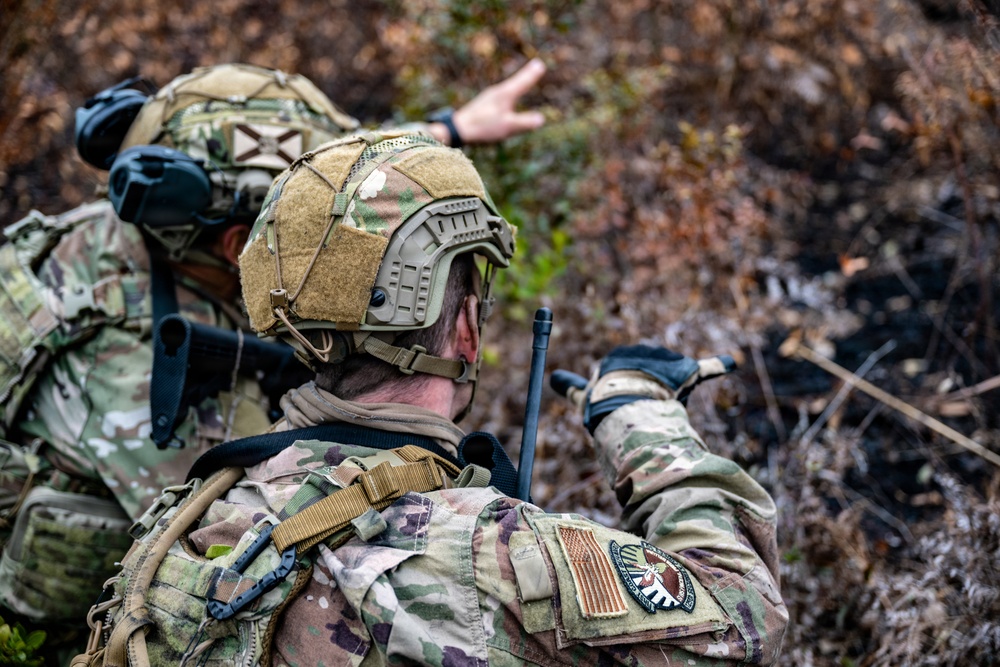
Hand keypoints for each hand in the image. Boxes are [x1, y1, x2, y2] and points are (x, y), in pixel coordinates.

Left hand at [446, 59, 546, 144]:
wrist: (458, 128)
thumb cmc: (483, 127)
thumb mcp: (507, 126)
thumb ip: (525, 122)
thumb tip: (541, 119)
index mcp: (505, 94)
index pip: (523, 82)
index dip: (532, 75)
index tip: (540, 64)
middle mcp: (497, 92)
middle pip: (515, 81)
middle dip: (526, 75)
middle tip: (536, 66)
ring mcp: (488, 97)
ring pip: (507, 87)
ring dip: (517, 83)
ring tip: (523, 79)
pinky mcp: (483, 104)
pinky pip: (500, 94)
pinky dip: (509, 91)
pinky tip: (505, 98)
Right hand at [551, 345, 735, 433]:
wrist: (625, 406)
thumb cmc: (601, 402)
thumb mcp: (584, 395)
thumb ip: (571, 387)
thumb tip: (551, 378)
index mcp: (617, 359)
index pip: (622, 377)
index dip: (622, 396)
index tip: (621, 407)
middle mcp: (641, 353)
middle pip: (647, 377)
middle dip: (646, 394)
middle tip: (638, 413)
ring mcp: (663, 361)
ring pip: (669, 379)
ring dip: (667, 394)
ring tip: (657, 411)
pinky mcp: (684, 370)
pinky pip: (703, 367)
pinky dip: (717, 364)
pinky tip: (731, 362)